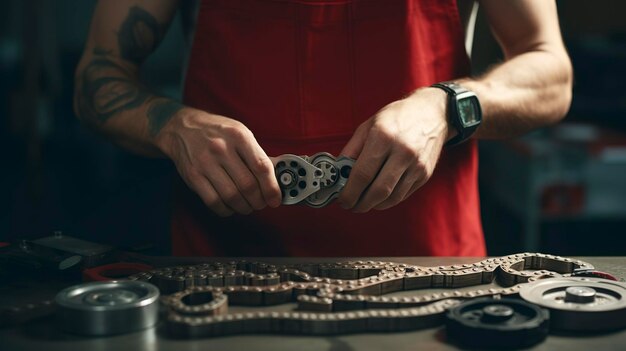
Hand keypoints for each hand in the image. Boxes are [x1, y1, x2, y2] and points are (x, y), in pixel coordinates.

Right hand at [156, 108, 281, 215]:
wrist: (182, 128)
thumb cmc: (217, 132)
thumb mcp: (241, 133)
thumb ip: (257, 154)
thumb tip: (276, 178)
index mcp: (239, 136)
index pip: (261, 167)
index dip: (272, 188)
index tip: (276, 199)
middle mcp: (222, 148)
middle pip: (248, 186)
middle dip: (259, 201)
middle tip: (261, 204)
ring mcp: (205, 163)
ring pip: (231, 197)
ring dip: (244, 207)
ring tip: (247, 206)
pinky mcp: (193, 176)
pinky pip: (213, 202)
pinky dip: (226, 210)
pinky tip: (230, 206)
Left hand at [338, 87, 450, 211]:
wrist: (432, 113)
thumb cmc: (396, 118)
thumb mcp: (368, 126)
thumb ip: (351, 150)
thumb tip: (339, 173)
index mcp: (383, 137)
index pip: (362, 174)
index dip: (349, 192)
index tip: (342, 200)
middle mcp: (402, 152)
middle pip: (378, 191)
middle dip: (360, 204)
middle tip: (351, 205)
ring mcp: (416, 165)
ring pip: (391, 197)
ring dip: (373, 205)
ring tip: (363, 202)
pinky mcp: (425, 174)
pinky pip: (402, 195)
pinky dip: (388, 200)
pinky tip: (379, 197)